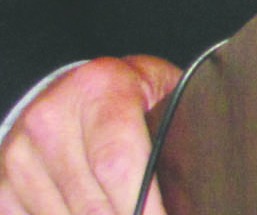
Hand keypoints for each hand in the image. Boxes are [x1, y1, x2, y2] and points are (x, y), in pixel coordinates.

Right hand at [0, 57, 181, 214]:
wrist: (71, 90)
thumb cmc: (130, 95)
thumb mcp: (160, 93)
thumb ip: (176, 127)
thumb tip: (202, 176)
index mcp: (100, 88)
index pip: (118, 162)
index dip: (143, 204)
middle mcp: (51, 118)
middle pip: (91, 203)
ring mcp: (19, 153)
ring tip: (127, 211)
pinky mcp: (1, 183)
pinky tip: (89, 212)